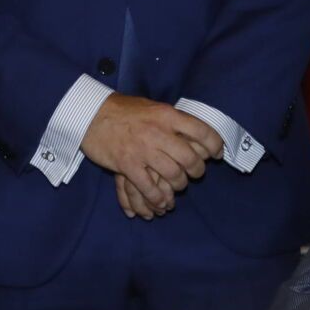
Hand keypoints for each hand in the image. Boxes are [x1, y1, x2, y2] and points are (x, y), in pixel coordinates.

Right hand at [79, 95, 221, 212]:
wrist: (92, 115)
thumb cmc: (124, 110)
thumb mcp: (153, 107)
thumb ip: (172, 120)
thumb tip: (194, 132)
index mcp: (167, 115)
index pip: (202, 131)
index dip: (215, 145)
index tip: (217, 154)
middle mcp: (158, 132)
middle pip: (190, 158)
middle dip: (197, 170)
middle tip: (196, 173)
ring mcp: (143, 150)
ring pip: (173, 175)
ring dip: (179, 185)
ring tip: (179, 186)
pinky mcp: (128, 165)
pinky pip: (150, 188)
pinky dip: (158, 198)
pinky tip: (161, 202)